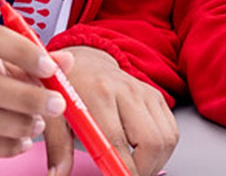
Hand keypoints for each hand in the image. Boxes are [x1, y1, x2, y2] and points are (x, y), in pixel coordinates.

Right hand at [0, 24, 74, 159]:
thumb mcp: (13, 66)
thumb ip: (41, 63)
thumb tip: (67, 62)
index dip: (23, 53)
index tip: (50, 70)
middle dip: (27, 98)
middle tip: (57, 106)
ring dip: (17, 125)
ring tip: (38, 126)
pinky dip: (4, 147)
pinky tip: (20, 143)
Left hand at [43, 46, 176, 175]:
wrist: (85, 61)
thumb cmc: (69, 87)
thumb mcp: (54, 115)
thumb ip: (58, 147)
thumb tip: (58, 175)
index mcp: (99, 94)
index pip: (117, 142)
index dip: (121, 169)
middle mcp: (127, 91)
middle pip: (152, 142)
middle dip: (143, 170)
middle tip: (125, 175)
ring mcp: (145, 93)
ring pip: (166, 139)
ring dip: (155, 162)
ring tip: (135, 166)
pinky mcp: (156, 96)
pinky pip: (171, 130)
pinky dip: (162, 149)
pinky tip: (143, 152)